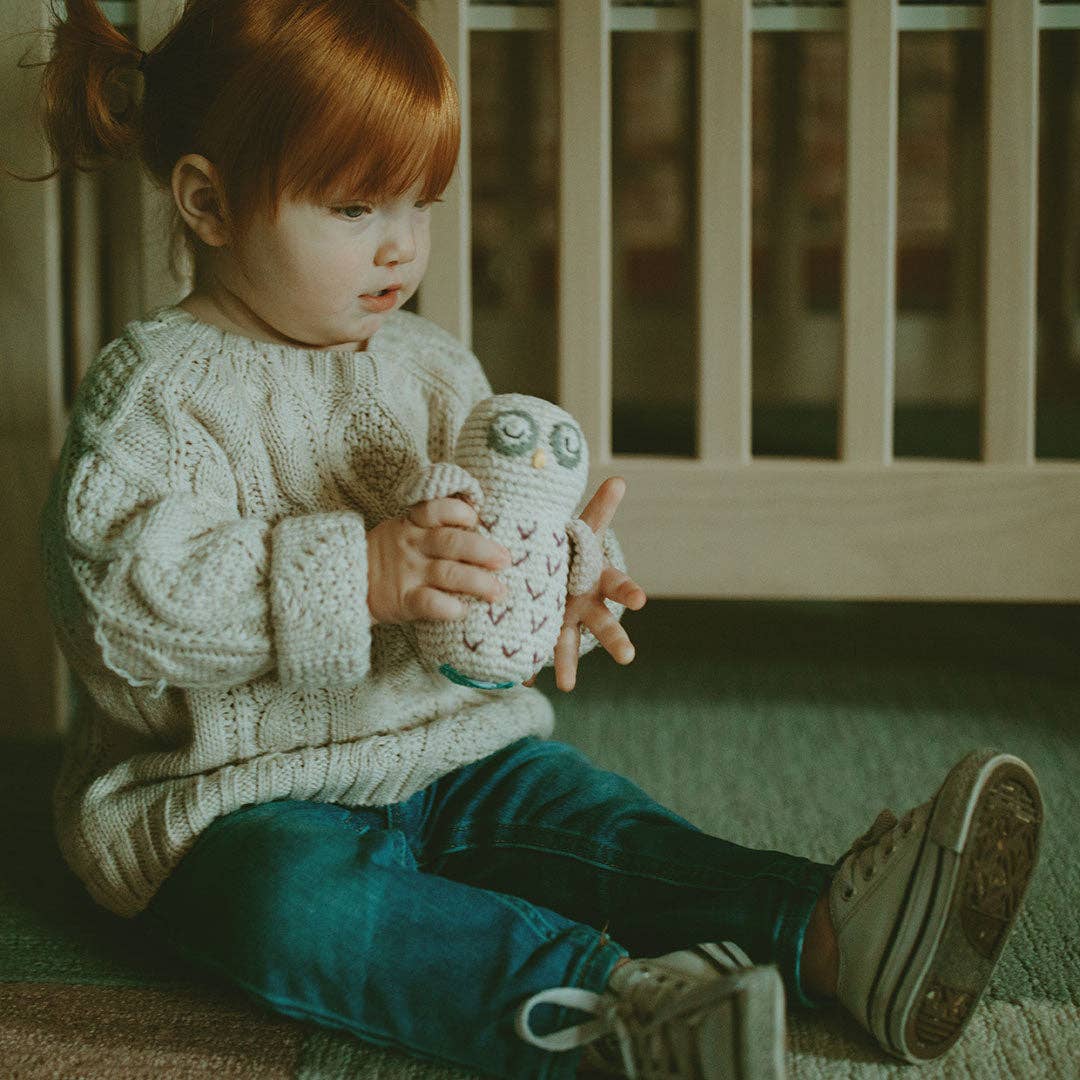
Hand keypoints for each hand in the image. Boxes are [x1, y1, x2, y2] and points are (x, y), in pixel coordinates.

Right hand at [366, 498, 510, 624]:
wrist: (347, 581)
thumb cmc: (389, 555)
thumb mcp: (403, 530)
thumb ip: (434, 527)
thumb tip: (483, 529)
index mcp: (413, 524)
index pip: (435, 509)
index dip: (458, 511)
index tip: (475, 517)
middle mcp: (412, 545)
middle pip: (451, 542)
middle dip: (483, 551)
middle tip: (505, 560)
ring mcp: (408, 573)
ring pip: (448, 573)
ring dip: (478, 582)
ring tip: (498, 591)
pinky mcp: (403, 600)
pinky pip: (429, 603)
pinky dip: (449, 608)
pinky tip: (463, 611)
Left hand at [525, 477, 646, 691]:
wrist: (555, 570)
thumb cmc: (573, 549)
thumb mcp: (584, 528)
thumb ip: (599, 508)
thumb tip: (619, 479)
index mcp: (598, 579)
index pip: (618, 584)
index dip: (629, 591)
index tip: (640, 600)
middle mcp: (587, 605)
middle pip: (604, 623)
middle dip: (615, 639)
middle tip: (628, 657)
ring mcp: (566, 622)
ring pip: (570, 645)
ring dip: (569, 664)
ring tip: (567, 685)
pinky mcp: (544, 633)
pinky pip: (536, 651)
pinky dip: (529, 667)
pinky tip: (522, 681)